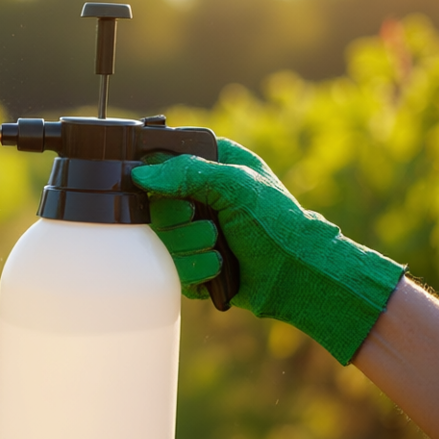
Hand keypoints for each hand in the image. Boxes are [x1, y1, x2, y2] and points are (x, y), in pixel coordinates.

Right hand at [131, 138, 404, 363]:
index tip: (180, 196)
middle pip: (153, 208)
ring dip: (191, 247)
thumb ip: (188, 173)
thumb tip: (142, 175)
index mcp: (208, 166)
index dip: (159, 182)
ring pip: (161, 241)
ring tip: (220, 248)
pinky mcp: (192, 264)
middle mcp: (197, 197)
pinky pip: (172, 269)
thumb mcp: (236, 186)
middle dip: (181, 222)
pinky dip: (197, 270)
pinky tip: (220, 267)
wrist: (296, 274)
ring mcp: (192, 232)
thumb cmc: (276, 223)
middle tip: (210, 225)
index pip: (159, 164)